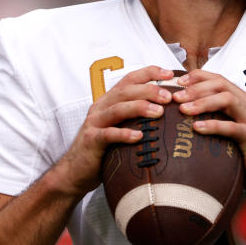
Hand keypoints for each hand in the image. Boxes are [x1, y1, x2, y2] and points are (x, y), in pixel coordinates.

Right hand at [49, 66, 176, 196]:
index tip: (170, 74)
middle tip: (169, 97)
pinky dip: (124, 134)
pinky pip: (108, 135)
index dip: (149, 73)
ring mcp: (94, 123)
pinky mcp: (91, 140)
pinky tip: (139, 136)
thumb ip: (137, 116)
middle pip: (126, 91)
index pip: (130, 79)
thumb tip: (170, 111)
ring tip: (158, 112)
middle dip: (149, 90)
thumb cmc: (105, 149)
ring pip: (118, 109)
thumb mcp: (121, 126)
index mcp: (110, 100)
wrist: (75, 171)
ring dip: (139, 107)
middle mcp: (101, 107)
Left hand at [172, 69, 245, 193]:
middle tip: (176, 97)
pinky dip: (214, 126)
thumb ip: (215, 114)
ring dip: (203, 102)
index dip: (198, 77)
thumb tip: (184, 110)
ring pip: (228, 100)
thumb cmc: (245, 147)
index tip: (178, 83)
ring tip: (184, 110)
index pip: (219, 79)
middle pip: (221, 85)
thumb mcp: (230, 125)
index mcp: (241, 98)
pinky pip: (233, 128)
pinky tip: (197, 128)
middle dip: (196, 88)